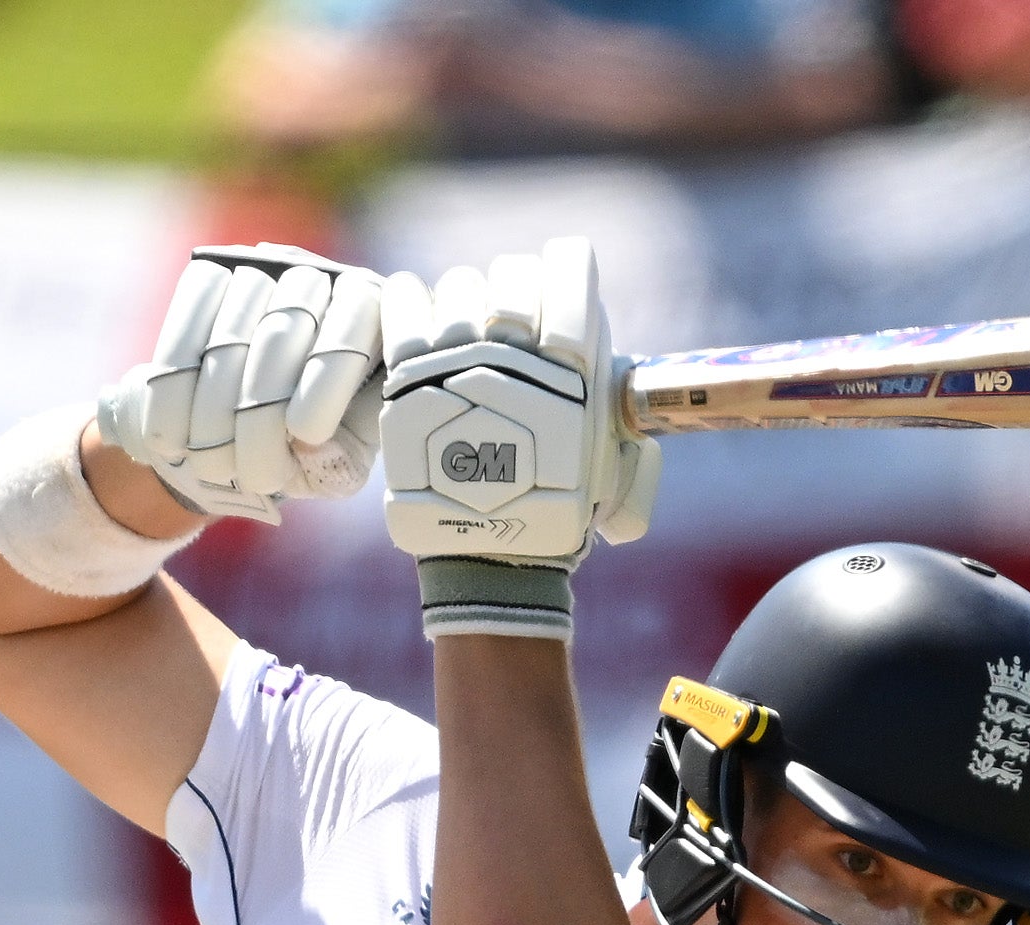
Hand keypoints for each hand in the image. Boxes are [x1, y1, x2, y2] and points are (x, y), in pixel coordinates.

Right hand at [94, 243, 389, 526]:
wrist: (236, 432)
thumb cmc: (301, 449)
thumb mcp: (333, 467)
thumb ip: (337, 461)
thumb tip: (311, 444)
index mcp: (373, 316)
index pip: (355, 317)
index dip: (326, 375)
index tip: (303, 433)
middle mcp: (323, 278)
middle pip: (284, 327)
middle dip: (260, 408)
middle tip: (250, 470)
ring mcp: (264, 269)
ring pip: (230, 331)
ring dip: (213, 408)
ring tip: (213, 464)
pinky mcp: (212, 273)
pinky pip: (186, 320)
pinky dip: (173, 385)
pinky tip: (173, 436)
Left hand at [379, 236, 660, 575]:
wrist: (499, 554)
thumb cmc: (564, 505)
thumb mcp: (618, 456)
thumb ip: (626, 407)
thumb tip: (627, 379)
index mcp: (578, 361)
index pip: (569, 264)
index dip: (563, 272)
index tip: (554, 305)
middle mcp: (520, 352)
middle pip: (512, 273)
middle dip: (513, 295)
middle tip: (508, 330)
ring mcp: (459, 359)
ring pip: (458, 284)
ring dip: (463, 305)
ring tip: (464, 339)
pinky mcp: (409, 373)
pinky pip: (403, 301)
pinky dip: (409, 301)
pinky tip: (420, 320)